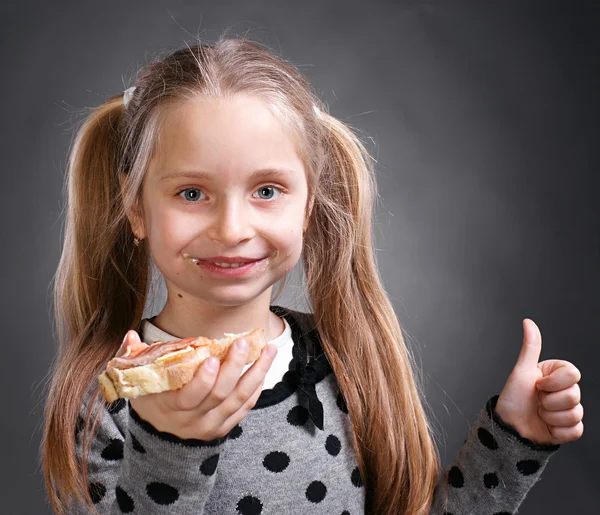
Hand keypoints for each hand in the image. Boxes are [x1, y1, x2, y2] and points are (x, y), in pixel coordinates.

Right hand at [129, 332, 277, 440]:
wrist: (161, 434)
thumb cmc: (150, 399)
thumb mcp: (137, 382)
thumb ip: (133, 358)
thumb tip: (131, 336)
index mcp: (170, 408)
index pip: (190, 397)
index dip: (202, 380)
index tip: (211, 357)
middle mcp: (193, 420)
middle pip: (219, 395)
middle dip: (233, 368)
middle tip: (242, 343)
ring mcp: (211, 425)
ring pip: (238, 399)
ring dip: (256, 373)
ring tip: (269, 350)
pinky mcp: (225, 427)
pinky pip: (245, 407)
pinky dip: (256, 386)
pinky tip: (264, 366)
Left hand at [494, 319, 583, 445]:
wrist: (509, 427)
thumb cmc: (513, 398)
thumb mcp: (521, 371)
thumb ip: (530, 347)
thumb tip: (528, 322)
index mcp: (557, 375)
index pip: (573, 374)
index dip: (553, 382)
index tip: (537, 385)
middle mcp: (565, 391)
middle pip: (575, 395)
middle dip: (549, 401)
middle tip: (536, 400)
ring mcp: (568, 410)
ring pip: (575, 414)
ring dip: (551, 416)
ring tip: (539, 413)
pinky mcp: (569, 429)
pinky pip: (575, 430)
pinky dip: (557, 430)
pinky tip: (546, 426)